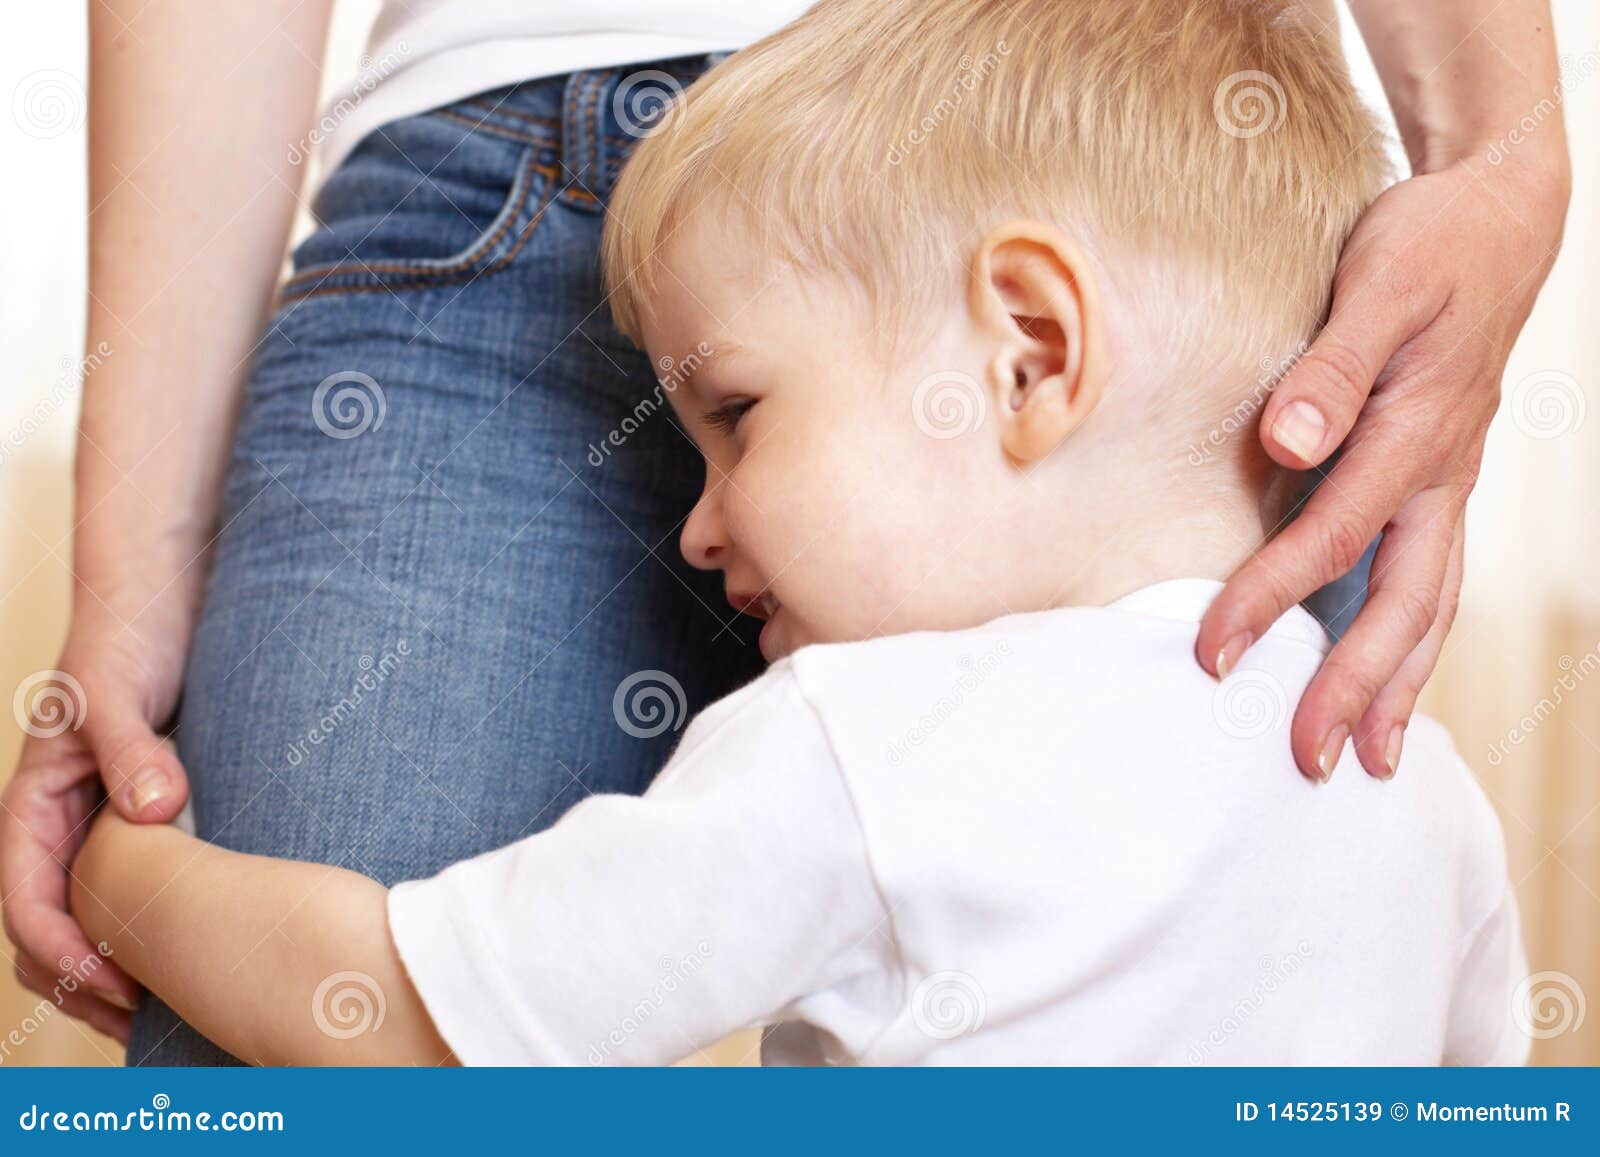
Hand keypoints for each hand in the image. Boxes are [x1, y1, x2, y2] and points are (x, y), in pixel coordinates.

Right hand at [2, 605, 192, 1042]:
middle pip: (50, 932)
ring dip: (115, 970)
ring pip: (88, 921)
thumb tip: (152, 809)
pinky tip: (197, 954)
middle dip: (86, 984)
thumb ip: (129, 748)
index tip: (116, 987)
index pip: (26, 904)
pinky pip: (132, 892)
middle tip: (148, 1022)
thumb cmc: (125, 639)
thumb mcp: (115, 690)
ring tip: (169, 1011)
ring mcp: (96, 829)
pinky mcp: (139, 823)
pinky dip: (150, 931)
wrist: (156, 602)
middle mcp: (58, 827)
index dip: (63, 954)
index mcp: (33, 807)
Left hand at [1197, 148, 1569, 780]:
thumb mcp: (1378, 287)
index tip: (1212, 655)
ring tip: (1369, 758)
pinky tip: (1385, 677)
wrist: (1500, 216)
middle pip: (1402, 604)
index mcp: (1418, 435)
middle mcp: (1441, 475)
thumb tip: (1286, 445)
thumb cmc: (1429, 247)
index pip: (1332, 541)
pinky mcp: (1440, 478)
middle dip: (1354, 688)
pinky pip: (1431, 576)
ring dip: (1399, 684)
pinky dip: (1410, 637)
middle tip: (1308, 762)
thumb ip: (1330, 370)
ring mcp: (1448, 483)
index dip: (1268, 600)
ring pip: (1431, 604)